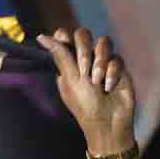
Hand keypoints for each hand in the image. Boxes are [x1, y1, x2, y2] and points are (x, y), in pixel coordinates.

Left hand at [37, 29, 135, 156]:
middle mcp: (85, 59)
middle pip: (84, 35)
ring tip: (98, 81)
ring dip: (100, 61)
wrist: (108, 124)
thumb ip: (60, 54)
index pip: (65, 36)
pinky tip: (109, 88)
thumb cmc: (85, 105)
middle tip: (84, 71)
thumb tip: (41, 36)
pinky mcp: (118, 68)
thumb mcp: (69, 79)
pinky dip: (112, 73)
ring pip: (103, 42)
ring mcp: (102, 62)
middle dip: (84, 50)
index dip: (65, 36)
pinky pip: (117, 58)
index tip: (66, 44)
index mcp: (68, 63)